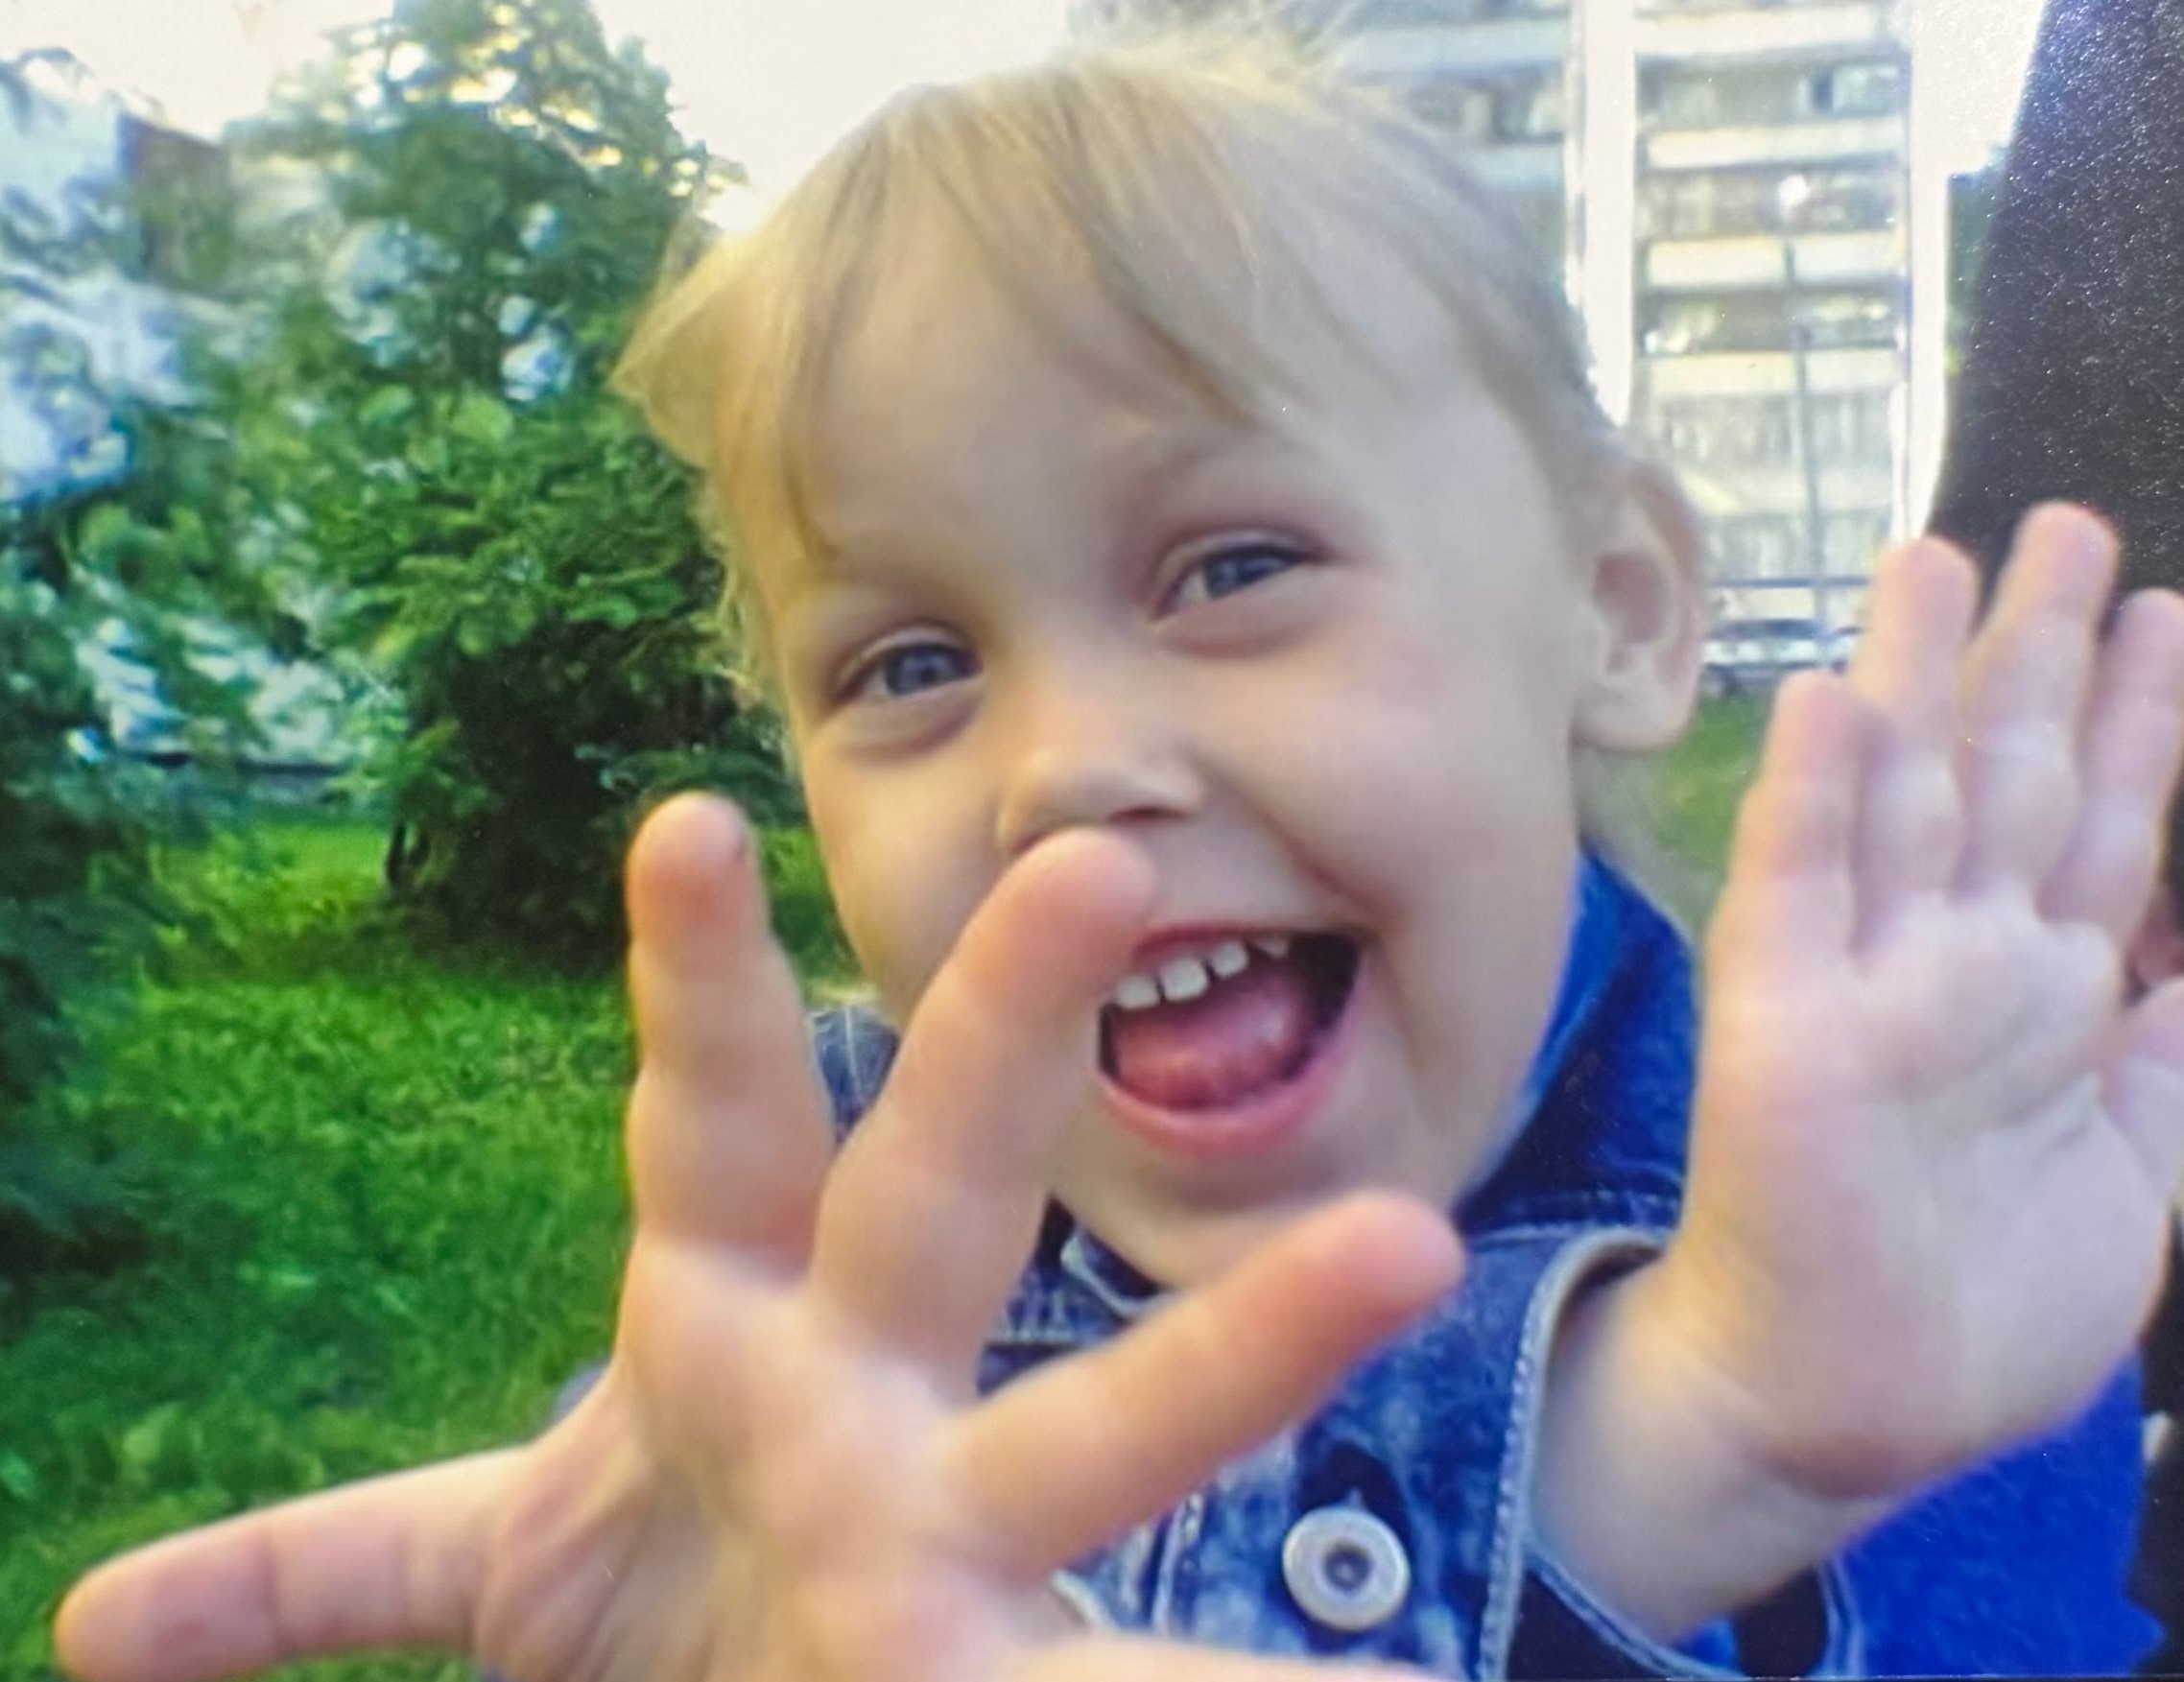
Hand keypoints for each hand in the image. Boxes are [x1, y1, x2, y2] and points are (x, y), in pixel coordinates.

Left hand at [55, 795, 1456, 1681]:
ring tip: (1399, 1246)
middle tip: (1090, 869)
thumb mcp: (508, 1570)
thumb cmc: (681, 1598)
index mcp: (737, 1329)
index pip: (715, 1121)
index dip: (695, 982)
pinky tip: (1378, 1675)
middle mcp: (872, 1394)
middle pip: (938, 1185)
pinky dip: (1264, 1681)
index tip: (679, 821)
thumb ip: (325, 1576)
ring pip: (1116, 1411)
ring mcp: (959, 1530)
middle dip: (999, 1032)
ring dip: (1254, 1331)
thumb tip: (86, 1630)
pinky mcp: (1022, 1671)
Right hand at [1661, 504, 2183, 1499]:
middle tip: (2065, 528)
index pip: (2105, 827)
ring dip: (1916, 681)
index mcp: (2046, 993)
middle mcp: (1958, 961)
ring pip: (1902, 803)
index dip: (2142, 720)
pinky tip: (1824, 706)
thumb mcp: (2146, 1162)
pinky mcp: (1778, 1024)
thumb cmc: (1988, 1302)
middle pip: (2007, 779)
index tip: (2163, 616)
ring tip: (1938, 560)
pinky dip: (1809, 802)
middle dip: (2038, 655)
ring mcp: (1864, 981)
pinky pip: (1794, 896)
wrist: (1854, 1404)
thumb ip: (2177, 1045)